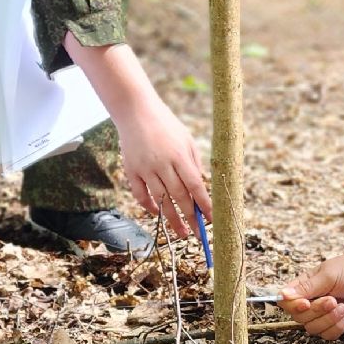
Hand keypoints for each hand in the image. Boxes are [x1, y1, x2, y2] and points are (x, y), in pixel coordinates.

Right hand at [62, 35, 210, 239]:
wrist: (135, 110)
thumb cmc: (166, 124)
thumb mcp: (186, 138)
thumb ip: (194, 162)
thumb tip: (200, 186)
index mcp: (179, 155)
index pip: (195, 185)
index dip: (204, 204)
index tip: (212, 218)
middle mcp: (162, 164)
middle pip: (179, 197)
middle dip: (190, 217)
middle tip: (198, 233)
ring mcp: (145, 168)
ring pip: (160, 200)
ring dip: (171, 219)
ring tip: (181, 232)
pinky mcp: (131, 170)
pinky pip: (140, 194)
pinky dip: (148, 206)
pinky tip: (157, 214)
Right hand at [279, 254, 343, 339]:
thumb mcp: (328, 274)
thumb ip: (306, 287)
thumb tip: (282, 295)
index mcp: (304, 287)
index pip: (286, 303)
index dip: (294, 307)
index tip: (306, 304)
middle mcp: (311, 302)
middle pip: (300, 319)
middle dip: (318, 312)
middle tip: (333, 300)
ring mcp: (323, 315)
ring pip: (314, 329)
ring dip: (330, 320)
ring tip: (343, 306)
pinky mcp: (336, 325)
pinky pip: (329, 335)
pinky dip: (339, 326)